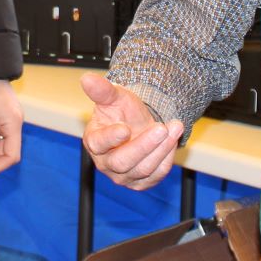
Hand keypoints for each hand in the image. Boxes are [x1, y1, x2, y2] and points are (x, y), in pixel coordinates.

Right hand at [81, 72, 184, 189]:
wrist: (138, 125)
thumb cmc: (122, 112)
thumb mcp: (114, 97)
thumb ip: (101, 90)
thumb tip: (87, 78)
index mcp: (94, 142)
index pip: (99, 144)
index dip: (111, 138)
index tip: (125, 128)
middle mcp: (106, 163)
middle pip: (122, 162)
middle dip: (144, 145)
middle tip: (161, 128)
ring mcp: (124, 176)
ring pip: (143, 169)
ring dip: (161, 149)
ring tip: (174, 127)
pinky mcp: (141, 182)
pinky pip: (156, 174)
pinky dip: (167, 157)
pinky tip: (173, 140)